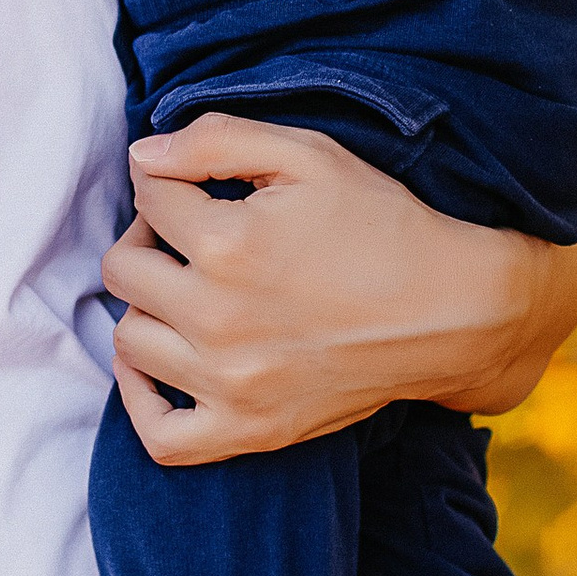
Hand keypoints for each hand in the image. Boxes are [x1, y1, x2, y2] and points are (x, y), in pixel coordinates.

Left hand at [102, 118, 576, 462]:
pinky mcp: (251, 430)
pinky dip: (143, 401)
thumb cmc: (382, 223)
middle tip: (186, 232)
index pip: (147, 198)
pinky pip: (160, 436)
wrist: (453, 311)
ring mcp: (231, 384)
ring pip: (129, 342)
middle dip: (147, 237)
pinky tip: (160, 362)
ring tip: (183, 289)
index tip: (189, 184)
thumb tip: (141, 155)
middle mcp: (219, 319)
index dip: (162, 180)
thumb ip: (216, 139)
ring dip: (145, 307)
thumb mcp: (309, 155)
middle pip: (123, 269)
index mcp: (229, 244)